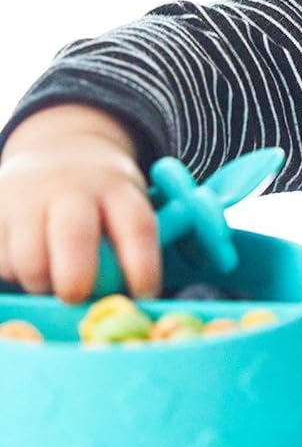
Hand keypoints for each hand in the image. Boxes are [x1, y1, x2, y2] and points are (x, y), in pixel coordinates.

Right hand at [0, 105, 160, 302]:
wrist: (59, 149)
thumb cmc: (103, 194)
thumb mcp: (128, 200)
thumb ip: (131, 240)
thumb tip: (131, 296)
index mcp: (117, 189)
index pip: (137, 227)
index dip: (143, 265)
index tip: (144, 294)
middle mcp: (74, 190)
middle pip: (74, 235)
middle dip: (77, 277)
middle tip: (78, 297)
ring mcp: (30, 199)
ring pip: (29, 257)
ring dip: (43, 283)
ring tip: (55, 281)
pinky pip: (4, 261)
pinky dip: (17, 274)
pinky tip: (32, 262)